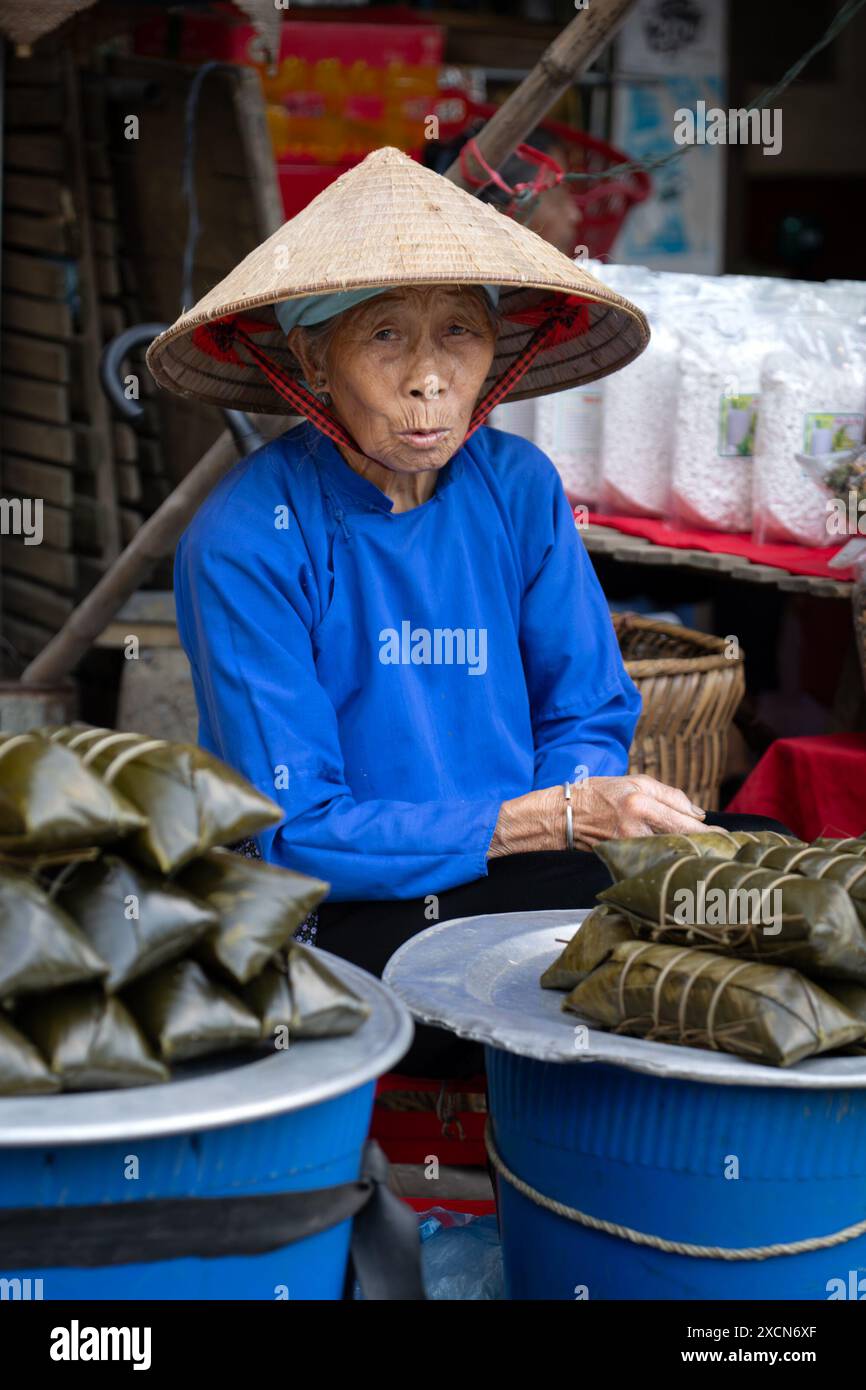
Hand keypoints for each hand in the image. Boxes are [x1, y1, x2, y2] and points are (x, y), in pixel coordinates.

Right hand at [487, 776, 705, 857]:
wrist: (561, 816)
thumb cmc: (599, 793)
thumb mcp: (633, 781)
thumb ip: (669, 795)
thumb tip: (698, 814)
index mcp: (641, 804)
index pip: (685, 822)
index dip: (710, 833)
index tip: (728, 838)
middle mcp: (636, 828)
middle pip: (681, 842)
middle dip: (705, 848)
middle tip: (726, 852)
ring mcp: (628, 847)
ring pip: (670, 853)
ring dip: (689, 856)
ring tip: (708, 858)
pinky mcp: (623, 858)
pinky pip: (654, 859)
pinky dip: (669, 860)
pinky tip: (680, 862)